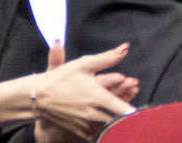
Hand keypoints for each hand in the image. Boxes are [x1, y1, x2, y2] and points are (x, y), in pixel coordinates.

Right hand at [13, 43, 135, 138]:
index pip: (124, 110)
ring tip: (125, 111)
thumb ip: (108, 58)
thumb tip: (126, 48)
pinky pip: (100, 132)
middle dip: (129, 113)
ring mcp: (87, 126)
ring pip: (110, 127)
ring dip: (118, 120)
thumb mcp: (85, 64)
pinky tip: (108, 118)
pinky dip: (106, 127)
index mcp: (97, 96)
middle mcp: (94, 114)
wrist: (39, 96)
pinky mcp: (82, 133)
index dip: (135, 111)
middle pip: (120, 121)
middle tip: (136, 103)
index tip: (141, 106)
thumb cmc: (62, 78)